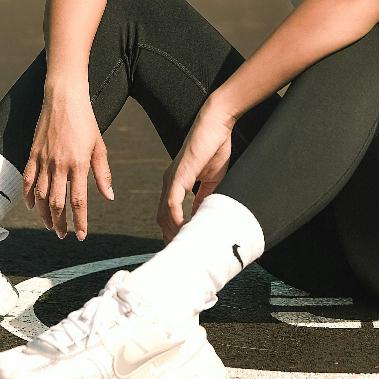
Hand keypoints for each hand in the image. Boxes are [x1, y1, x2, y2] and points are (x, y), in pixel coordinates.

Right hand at [23, 89, 113, 239]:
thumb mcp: (99, 147)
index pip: (78, 201)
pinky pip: (27, 180)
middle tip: (63, 235)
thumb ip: (103, 174)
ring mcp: (43, 160)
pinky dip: (28, 196)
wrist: (64, 98)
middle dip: (60, 223)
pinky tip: (32, 206)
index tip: (82, 236)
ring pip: (40, 196)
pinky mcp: (32, 154)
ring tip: (50, 225)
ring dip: (44, 214)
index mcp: (78, 164)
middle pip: (57, 203)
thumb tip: (108, 197)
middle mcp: (59, 165)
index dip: (80, 222)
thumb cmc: (86, 122)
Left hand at [158, 105, 234, 242]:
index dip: (173, 233)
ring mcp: (172, 179)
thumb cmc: (214, 147)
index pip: (168, 215)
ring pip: (164, 213)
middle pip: (161, 218)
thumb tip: (202, 216)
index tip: (183, 248)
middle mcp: (169, 183)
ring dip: (172, 232)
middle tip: (182, 255)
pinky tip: (184, 228)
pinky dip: (176, 217)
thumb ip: (205, 198)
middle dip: (170, 238)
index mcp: (176, 184)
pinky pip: (172, 200)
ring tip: (184, 247)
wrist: (216, 123)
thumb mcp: (212, 180)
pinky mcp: (179, 174)